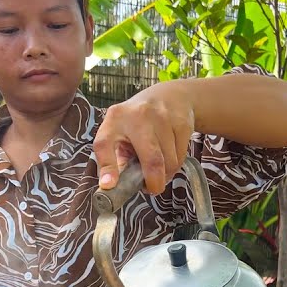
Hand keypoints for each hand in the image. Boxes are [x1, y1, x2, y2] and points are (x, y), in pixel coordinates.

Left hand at [93, 80, 194, 194]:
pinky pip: (181, 155)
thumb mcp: (122, 131)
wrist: (171, 97)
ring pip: (169, 161)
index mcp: (114, 119)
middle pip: (151, 158)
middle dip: (154, 180)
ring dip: (166, 172)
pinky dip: (176, 162)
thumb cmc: (140, 121)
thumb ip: (118, 157)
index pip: (105, 144)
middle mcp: (137, 116)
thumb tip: (117, 186)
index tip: (108, 185)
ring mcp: (162, 117)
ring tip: (161, 166)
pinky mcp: (181, 122)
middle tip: (153, 189)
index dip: (107, 166)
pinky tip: (171, 154)